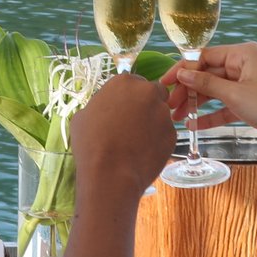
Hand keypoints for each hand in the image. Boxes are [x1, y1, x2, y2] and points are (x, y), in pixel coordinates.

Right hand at [70, 73, 175, 195]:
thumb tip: (105, 110)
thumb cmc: (91, 143)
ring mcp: (163, 113)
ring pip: (161, 114)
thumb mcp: (83, 116)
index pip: (133, 82)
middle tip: (134, 123)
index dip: (129, 97)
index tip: (123, 109)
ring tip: (137, 142)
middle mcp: (148, 92)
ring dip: (153, 123)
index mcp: (124, 82)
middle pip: (153, 93)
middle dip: (147, 104)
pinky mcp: (173, 134)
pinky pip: (165, 134)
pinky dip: (158, 141)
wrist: (110, 174)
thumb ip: (100, 105)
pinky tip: (144, 153)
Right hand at [160, 42, 256, 172]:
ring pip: (213, 91)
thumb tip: (182, 74)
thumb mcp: (235, 95)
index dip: (183, 70)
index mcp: (243, 54)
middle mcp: (244, 65)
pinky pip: (223, 105)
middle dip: (187, 90)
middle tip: (168, 105)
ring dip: (195, 104)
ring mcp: (246, 84)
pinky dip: (209, 114)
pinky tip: (193, 125)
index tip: (164, 83)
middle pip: (207, 74)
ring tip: (176, 117)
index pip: (204, 57)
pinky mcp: (248, 102)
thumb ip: (206, 84)